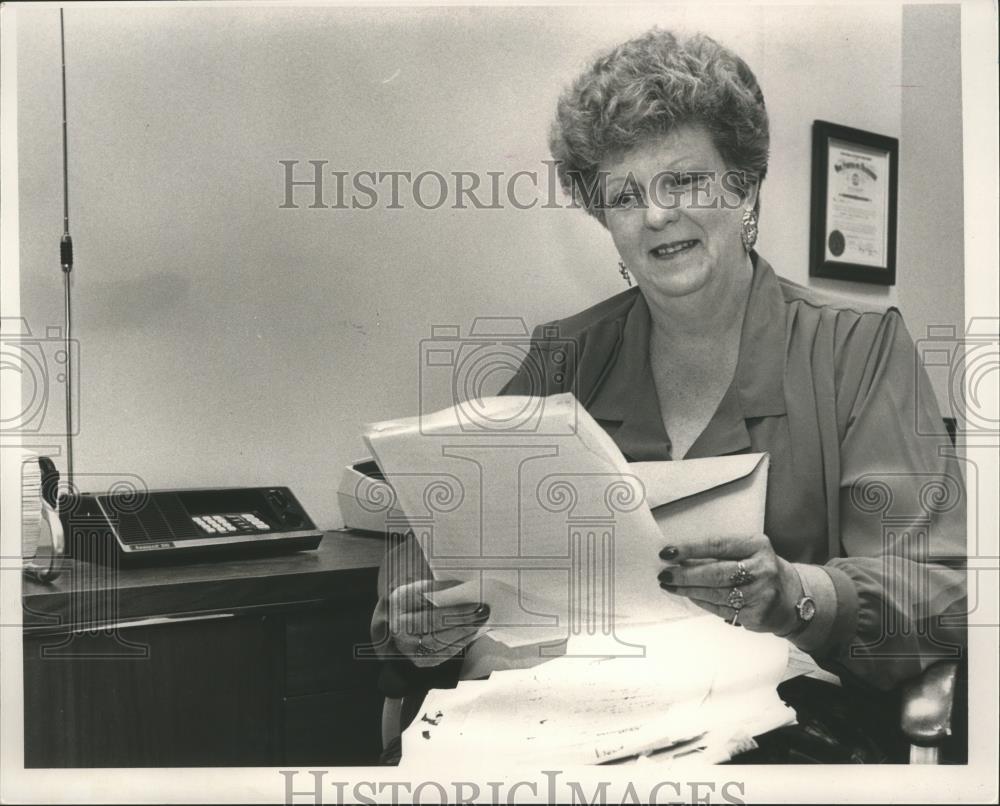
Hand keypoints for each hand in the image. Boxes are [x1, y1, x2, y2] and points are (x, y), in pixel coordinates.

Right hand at [387, 579, 490, 667]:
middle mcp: (398, 627)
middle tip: (482, 612)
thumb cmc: (418, 598)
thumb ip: (441, 588)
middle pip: (434, 624)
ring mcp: (407, 647)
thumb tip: (467, 588)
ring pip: (440, 641)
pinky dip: (460, 643)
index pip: (429, 602)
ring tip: (480, 621)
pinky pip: (443, 654)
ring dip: (464, 632)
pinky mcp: (419, 661)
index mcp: (399, 602)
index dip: (453, 606)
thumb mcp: (424, 587)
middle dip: (462, 619)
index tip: (475, 602)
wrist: (404, 616)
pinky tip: (471, 633)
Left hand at [657, 533, 802, 634]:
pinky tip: (690, 596)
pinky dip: (702, 602)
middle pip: (715, 573)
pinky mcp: (756, 615)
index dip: (689, 549)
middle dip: (685, 574)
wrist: (792, 598)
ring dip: (688, 590)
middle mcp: (762, 569)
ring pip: (715, 593)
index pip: (717, 545)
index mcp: (757, 545)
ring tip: (670, 586)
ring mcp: (761, 594)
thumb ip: (718, 553)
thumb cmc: (760, 569)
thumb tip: (680, 557)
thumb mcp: (747, 552)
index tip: (667, 552)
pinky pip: (720, 608)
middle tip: (664, 574)